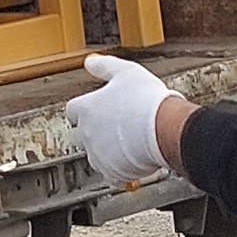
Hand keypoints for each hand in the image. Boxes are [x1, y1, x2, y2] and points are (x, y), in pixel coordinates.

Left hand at [67, 55, 176, 190]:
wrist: (164, 128)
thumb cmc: (147, 100)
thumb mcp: (125, 72)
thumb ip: (104, 67)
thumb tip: (89, 62)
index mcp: (86, 109)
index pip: (72, 111)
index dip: (85, 109)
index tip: (96, 109)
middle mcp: (87, 133)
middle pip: (81, 134)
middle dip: (96, 132)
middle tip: (117, 127)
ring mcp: (97, 155)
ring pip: (96, 155)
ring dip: (108, 151)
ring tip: (130, 142)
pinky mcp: (111, 172)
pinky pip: (110, 174)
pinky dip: (120, 170)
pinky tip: (133, 160)